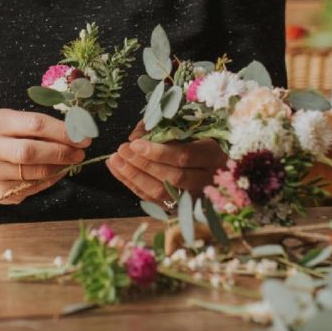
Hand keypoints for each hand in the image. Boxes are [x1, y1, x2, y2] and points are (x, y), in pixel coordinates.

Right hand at [0, 109, 88, 203]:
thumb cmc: (8, 139)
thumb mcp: (18, 124)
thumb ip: (43, 128)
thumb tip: (78, 132)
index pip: (35, 124)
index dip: (62, 132)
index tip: (83, 137)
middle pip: (30, 151)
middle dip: (60, 152)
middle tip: (80, 153)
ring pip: (32, 172)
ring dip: (57, 168)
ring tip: (70, 161)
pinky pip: (32, 187)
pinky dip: (49, 180)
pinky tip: (56, 172)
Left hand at [108, 122, 224, 205]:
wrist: (216, 161)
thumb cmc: (198, 135)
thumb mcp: (186, 124)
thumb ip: (162, 127)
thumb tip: (136, 138)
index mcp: (213, 155)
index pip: (184, 157)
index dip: (158, 152)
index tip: (134, 143)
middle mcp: (207, 179)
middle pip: (173, 177)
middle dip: (142, 164)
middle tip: (121, 150)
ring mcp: (195, 196)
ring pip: (162, 193)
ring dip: (134, 177)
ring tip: (115, 160)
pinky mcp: (181, 206)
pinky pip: (154, 200)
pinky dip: (133, 186)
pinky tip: (118, 170)